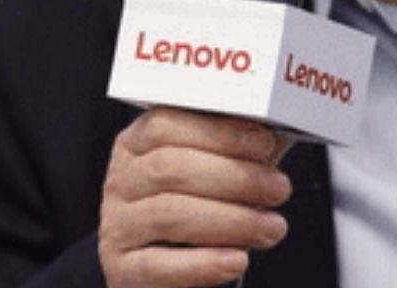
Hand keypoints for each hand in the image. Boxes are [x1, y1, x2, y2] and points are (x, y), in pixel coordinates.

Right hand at [99, 107, 293, 287]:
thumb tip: (276, 133)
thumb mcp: (208, 172)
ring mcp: (117, 226)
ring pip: (168, 215)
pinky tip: (237, 260)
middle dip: (234, 177)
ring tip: (272, 227)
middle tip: (278, 189)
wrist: (162, 267)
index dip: (219, 133)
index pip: (165, 125)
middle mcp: (121, 181)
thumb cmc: (194, 209)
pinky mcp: (124, 269)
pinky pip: (159, 266)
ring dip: (231, 220)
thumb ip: (234, 151)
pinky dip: (203, 264)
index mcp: (136, 145)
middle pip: (169, 168)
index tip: (265, 144)